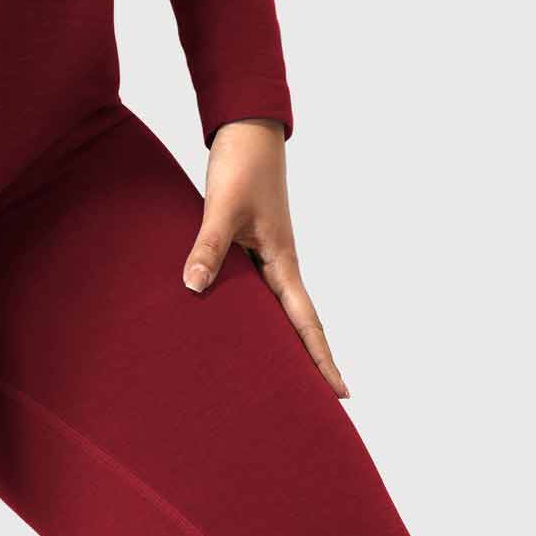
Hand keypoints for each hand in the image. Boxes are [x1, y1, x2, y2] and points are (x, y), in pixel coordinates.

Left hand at [181, 120, 348, 398]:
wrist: (246, 130)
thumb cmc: (240, 164)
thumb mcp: (221, 208)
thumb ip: (208, 247)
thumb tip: (194, 287)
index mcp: (283, 263)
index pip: (307, 324)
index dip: (322, 360)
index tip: (341, 394)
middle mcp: (281, 267)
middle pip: (300, 327)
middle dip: (311, 365)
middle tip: (318, 405)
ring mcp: (268, 258)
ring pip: (279, 313)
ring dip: (285, 345)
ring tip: (284, 383)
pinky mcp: (251, 248)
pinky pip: (256, 295)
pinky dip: (257, 319)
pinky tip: (244, 333)